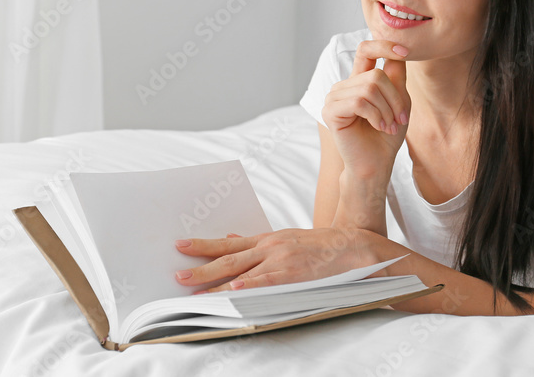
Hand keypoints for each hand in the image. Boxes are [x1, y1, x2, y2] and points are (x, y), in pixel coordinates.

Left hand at [173, 228, 377, 292]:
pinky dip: (249, 287)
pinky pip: (267, 282)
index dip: (204, 245)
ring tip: (195, 294)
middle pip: (229, 257)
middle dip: (201, 267)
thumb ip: (262, 244)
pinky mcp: (295, 275)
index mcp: (269, 239)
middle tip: (178, 274)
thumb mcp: (289, 239)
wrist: (356, 248)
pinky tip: (233, 292)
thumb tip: (233, 240)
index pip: (230, 242)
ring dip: (216, 285)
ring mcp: (282, 261)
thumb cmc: (324, 247)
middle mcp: (271, 247)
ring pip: (242, 273)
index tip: (182, 245)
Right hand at [322, 39, 410, 179]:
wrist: (376, 164)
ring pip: (369, 87)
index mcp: (359, 80)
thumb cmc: (386, 135)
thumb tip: (399, 48)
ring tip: (389, 125)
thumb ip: (396, 75)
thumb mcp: (398, 100)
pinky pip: (359, 102)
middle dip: (394, 98)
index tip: (405, 51)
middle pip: (376, 74)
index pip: (366, 50)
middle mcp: (344, 85)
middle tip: (400, 118)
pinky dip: (376, 116)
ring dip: (387, 110)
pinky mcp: (330, 111)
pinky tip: (379, 127)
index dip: (383, 45)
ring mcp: (334, 97)